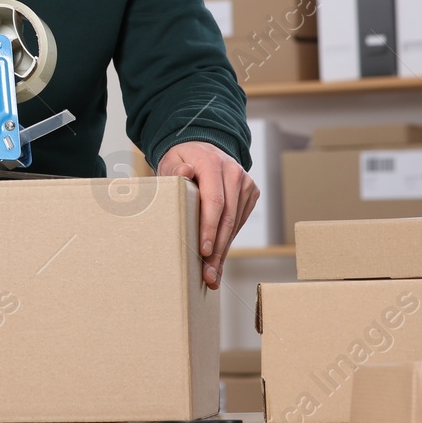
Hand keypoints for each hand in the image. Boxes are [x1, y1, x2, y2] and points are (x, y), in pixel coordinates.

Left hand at [156, 140, 257, 289]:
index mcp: (212, 163)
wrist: (202, 147)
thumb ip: (174, 172)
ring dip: (223, 250)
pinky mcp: (250, 192)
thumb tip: (184, 174)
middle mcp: (233, 172)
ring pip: (235, 223)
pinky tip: (219, 258)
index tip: (203, 252)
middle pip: (227, 217)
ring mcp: (245, 182)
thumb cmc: (182, 160)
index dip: (209, 229)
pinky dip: (228, 241)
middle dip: (217, 249)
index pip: (214, 201)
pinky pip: (239, 221)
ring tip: (213, 274)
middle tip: (208, 275)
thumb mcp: (171, 162)